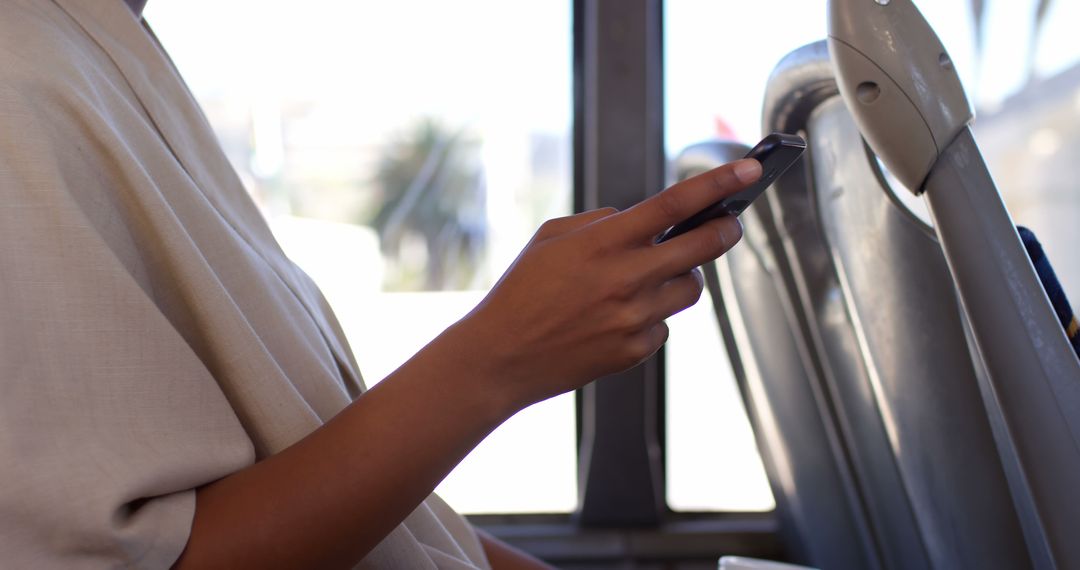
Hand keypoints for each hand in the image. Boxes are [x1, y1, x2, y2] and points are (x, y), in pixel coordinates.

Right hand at [459, 158, 761, 410]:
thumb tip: (641, 219)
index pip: (675, 205)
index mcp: (603, 242)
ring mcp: (634, 318)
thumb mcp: (551, 238)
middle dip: (725, 229)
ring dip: (684, 274)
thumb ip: (600, 222)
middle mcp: (626, 278)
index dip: (719, 184)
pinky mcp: (635, 350)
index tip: (751, 170)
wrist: (500, 357)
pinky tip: (619, 316)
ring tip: (657, 273)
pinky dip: (651, 314)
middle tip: (730, 222)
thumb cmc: (522, 290)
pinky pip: (664, 323)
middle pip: (704, 247)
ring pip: (691, 288)